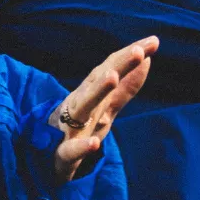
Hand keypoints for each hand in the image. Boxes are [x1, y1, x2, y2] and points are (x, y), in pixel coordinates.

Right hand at [50, 35, 157, 182]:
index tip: (153, 42)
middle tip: (138, 51)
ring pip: (83, 106)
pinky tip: (94, 143)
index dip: (130, 55)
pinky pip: (70, 150)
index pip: (112, 69)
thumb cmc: (80, 126)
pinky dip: (81, 146)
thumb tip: (147, 58)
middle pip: (99, 81)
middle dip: (117, 65)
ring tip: (113, 78)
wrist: (46, 157)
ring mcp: (70, 127)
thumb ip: (127, 87)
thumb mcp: (107, 107)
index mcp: (92, 93)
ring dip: (97, 91)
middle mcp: (80, 104)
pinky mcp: (63, 154)